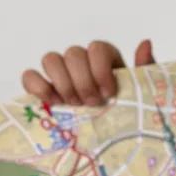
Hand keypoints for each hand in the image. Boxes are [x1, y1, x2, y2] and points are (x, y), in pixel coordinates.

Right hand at [21, 39, 155, 105]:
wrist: (112, 133)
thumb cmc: (127, 108)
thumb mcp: (141, 90)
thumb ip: (145, 67)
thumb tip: (145, 42)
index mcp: (105, 57)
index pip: (97, 48)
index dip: (100, 69)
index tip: (109, 93)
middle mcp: (81, 60)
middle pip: (73, 53)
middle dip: (82, 81)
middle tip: (93, 103)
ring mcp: (60, 72)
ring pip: (50, 59)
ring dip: (62, 84)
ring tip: (74, 105)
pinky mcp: (42, 87)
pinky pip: (29, 76)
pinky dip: (38, 86)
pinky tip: (53, 103)